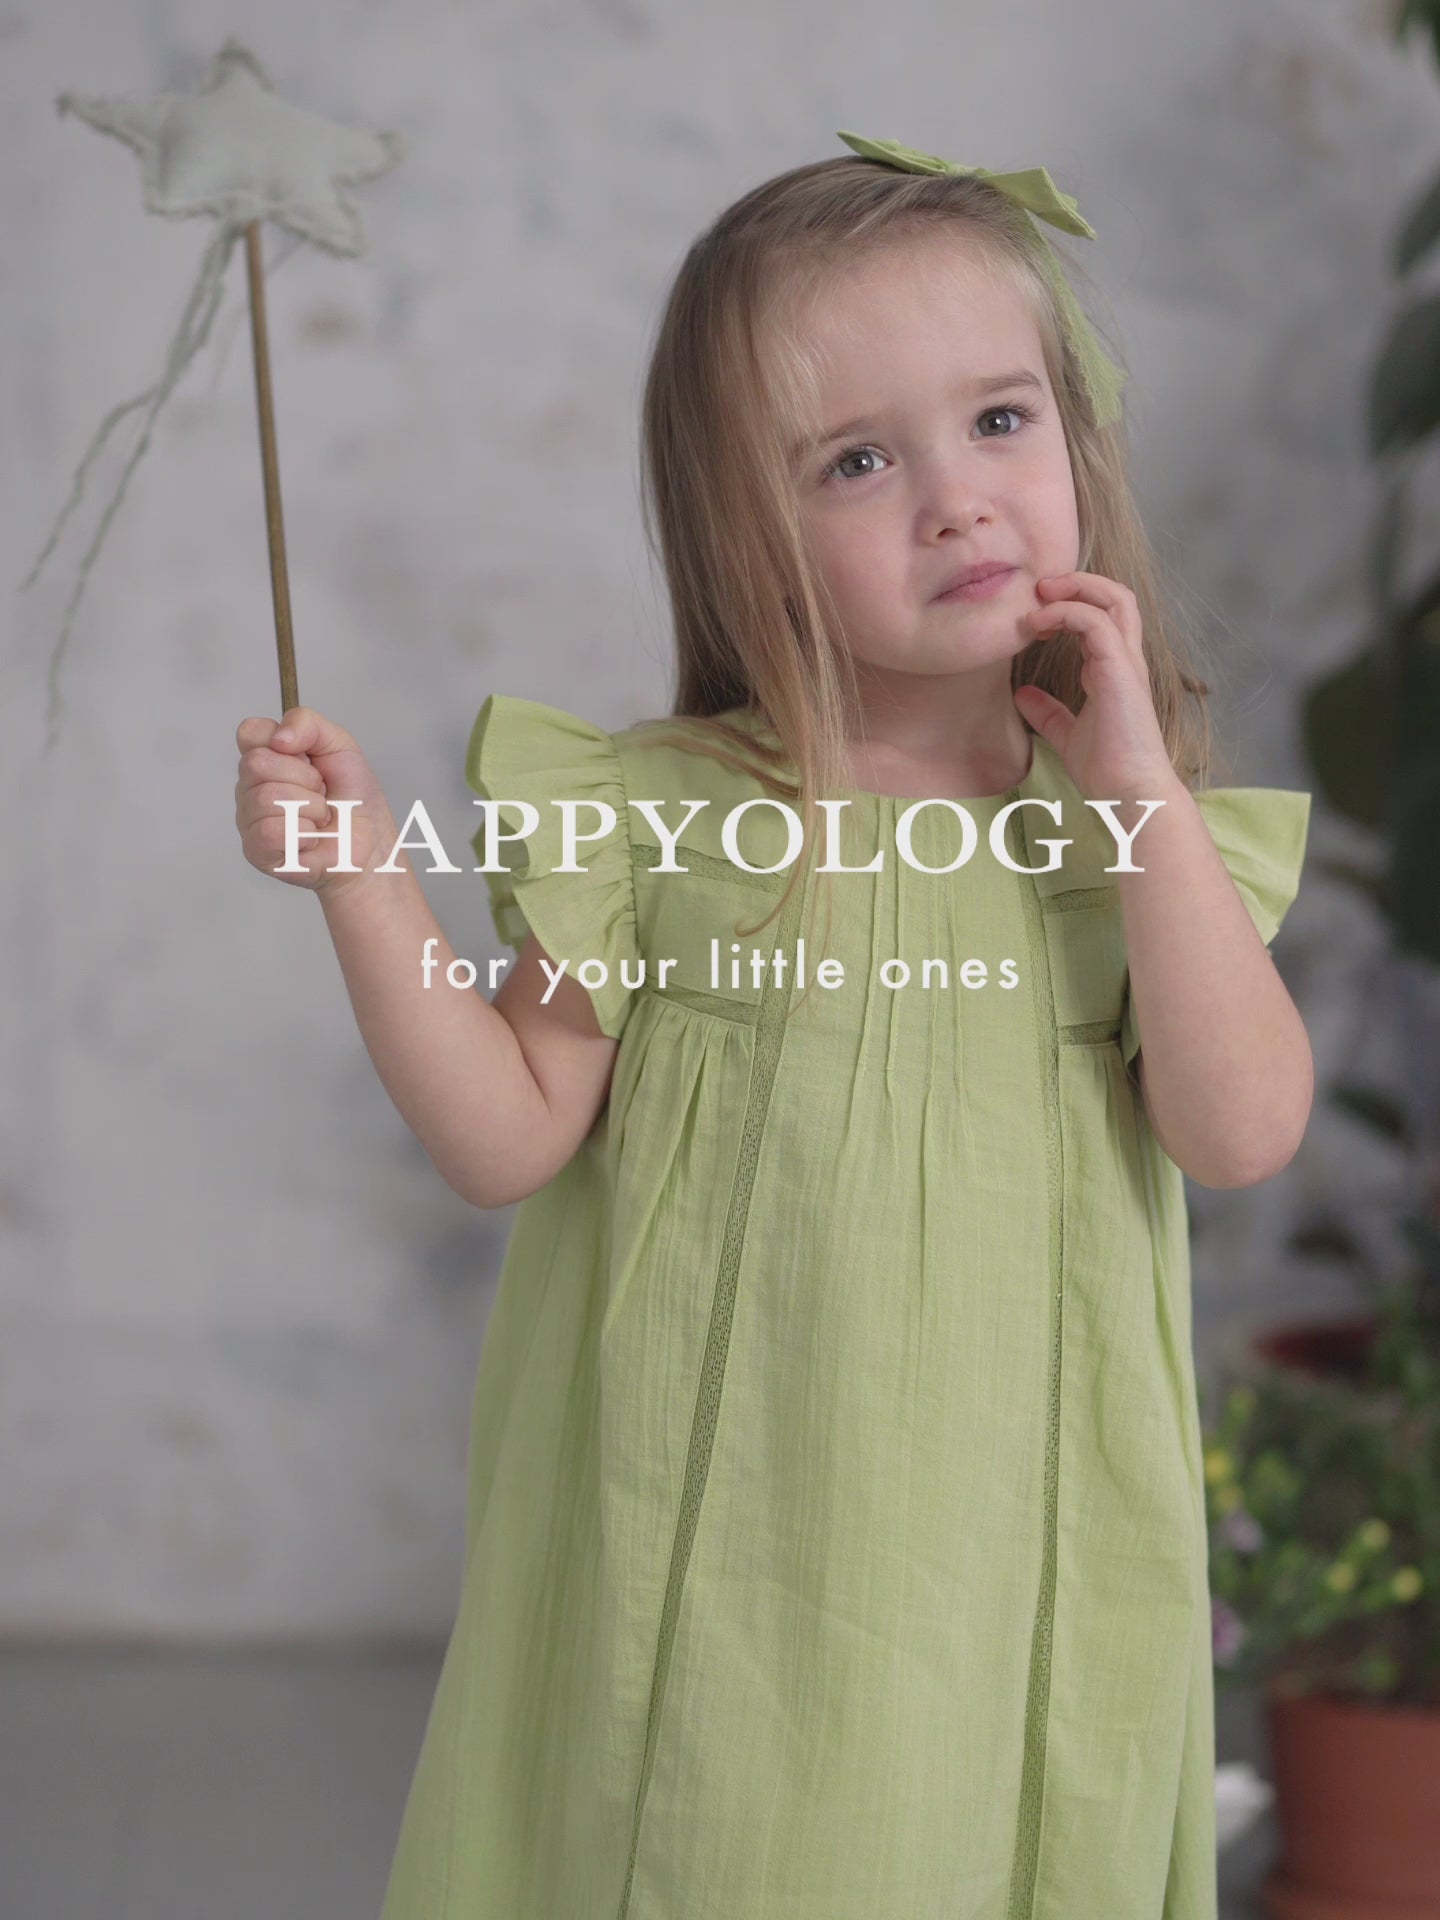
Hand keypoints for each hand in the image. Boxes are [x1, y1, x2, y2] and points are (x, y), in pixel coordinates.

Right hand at [234, 706, 396, 894]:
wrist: (371, 841)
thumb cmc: (353, 797)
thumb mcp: (339, 745)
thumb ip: (307, 723)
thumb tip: (279, 737)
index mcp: (265, 758)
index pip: (249, 733)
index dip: (282, 741)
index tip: (306, 757)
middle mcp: (250, 787)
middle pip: (256, 763)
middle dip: (304, 778)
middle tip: (320, 792)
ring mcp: (250, 820)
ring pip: (266, 798)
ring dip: (309, 807)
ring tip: (319, 817)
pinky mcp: (257, 851)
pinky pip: (270, 831)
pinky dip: (303, 833)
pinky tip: (311, 838)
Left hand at [1012, 571, 1177, 803]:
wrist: (1128, 794)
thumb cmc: (1106, 769)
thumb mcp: (1067, 735)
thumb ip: (1048, 712)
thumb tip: (1023, 695)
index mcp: (1114, 670)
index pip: (1102, 616)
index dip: (1070, 605)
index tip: (1033, 615)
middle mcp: (1125, 660)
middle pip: (1116, 596)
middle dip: (1077, 582)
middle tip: (1038, 588)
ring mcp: (1126, 662)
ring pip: (1114, 599)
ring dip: (1072, 589)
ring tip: (1037, 598)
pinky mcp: (1120, 670)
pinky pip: (1096, 623)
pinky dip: (1066, 613)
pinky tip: (1039, 624)